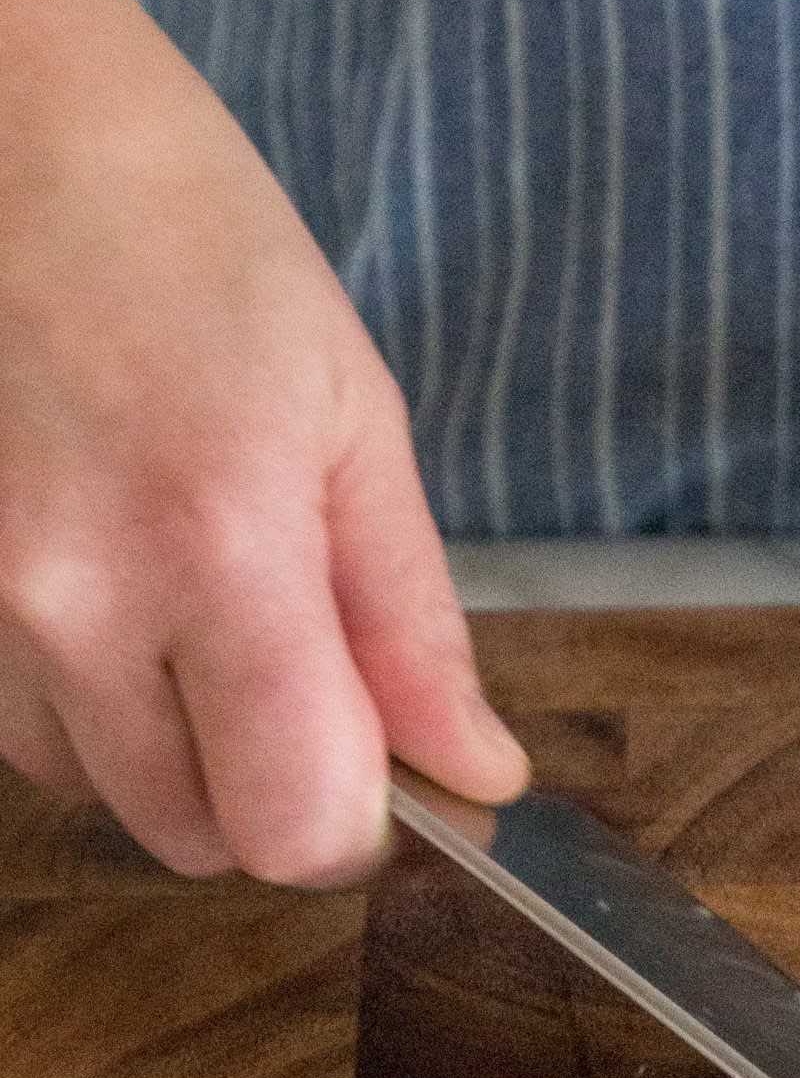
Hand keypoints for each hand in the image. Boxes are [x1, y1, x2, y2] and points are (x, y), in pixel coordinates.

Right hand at [0, 0, 526, 883]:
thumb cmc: (190, 239)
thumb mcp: (350, 411)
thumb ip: (412, 620)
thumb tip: (477, 772)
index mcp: (218, 545)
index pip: (299, 827)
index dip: (359, 816)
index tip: (384, 753)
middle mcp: (73, 602)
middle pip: (195, 837)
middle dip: (268, 784)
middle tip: (295, 655)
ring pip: (100, 791)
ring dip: (171, 743)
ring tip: (192, 590)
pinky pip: (21, 730)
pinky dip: (86, 698)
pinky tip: (111, 580)